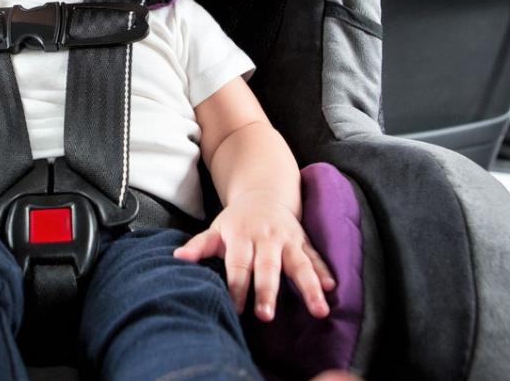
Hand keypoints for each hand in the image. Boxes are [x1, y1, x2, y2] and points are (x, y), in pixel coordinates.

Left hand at [173, 191, 335, 321]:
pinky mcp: (304, 242)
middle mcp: (267, 238)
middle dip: (267, 291)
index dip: (237, 286)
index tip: (236, 309)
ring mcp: (288, 240)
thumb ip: (199, 245)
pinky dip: (324, 271)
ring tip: (318, 310)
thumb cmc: (237, 221)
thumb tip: (178, 258)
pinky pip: (315, 257)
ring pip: (300, 264)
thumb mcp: (216, 229)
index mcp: (242, 237)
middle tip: (266, 315)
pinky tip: (332, 287)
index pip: (238, 265)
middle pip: (267, 267)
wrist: (264, 193)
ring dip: (309, 287)